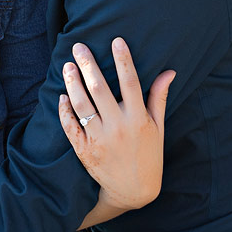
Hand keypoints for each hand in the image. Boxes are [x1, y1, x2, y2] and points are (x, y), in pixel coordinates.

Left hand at [59, 37, 174, 219]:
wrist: (133, 191)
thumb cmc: (149, 155)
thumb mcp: (158, 127)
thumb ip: (159, 97)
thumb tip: (169, 71)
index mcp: (138, 119)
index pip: (131, 83)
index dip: (124, 60)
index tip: (116, 41)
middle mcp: (118, 127)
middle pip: (100, 90)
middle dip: (88, 65)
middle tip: (78, 46)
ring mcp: (99, 139)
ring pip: (82, 106)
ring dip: (72, 84)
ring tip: (67, 66)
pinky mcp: (84, 151)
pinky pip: (71, 127)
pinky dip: (65, 111)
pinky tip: (62, 97)